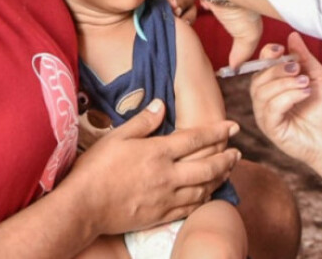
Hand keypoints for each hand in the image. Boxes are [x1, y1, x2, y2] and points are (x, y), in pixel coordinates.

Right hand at [62, 99, 241, 234]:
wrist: (83, 207)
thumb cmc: (95, 169)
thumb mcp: (116, 137)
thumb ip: (142, 122)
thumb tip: (161, 105)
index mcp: (157, 152)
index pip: (196, 139)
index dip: (218, 131)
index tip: (234, 127)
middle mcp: (167, 176)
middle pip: (208, 166)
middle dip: (227, 159)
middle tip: (238, 153)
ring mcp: (166, 198)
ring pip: (204, 189)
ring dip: (219, 179)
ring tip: (227, 172)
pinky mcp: (160, 216)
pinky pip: (190, 209)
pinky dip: (204, 200)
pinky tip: (208, 195)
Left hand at [175, 0, 261, 67]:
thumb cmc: (240, 9)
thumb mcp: (247, 35)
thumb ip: (241, 52)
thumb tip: (236, 67)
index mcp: (219, 3)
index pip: (199, 10)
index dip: (189, 20)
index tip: (190, 27)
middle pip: (182, 6)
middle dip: (179, 18)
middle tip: (181, 24)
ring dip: (174, 8)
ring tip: (177, 12)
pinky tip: (174, 4)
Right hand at [249, 32, 321, 170]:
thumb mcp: (317, 76)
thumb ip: (303, 57)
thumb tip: (292, 35)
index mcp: (271, 84)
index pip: (259, 65)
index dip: (266, 55)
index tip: (281, 50)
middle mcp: (264, 99)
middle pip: (257, 78)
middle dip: (278, 70)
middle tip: (299, 69)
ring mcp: (264, 115)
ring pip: (263, 92)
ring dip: (285, 83)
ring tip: (305, 83)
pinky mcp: (270, 129)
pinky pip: (271, 108)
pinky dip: (288, 97)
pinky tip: (304, 94)